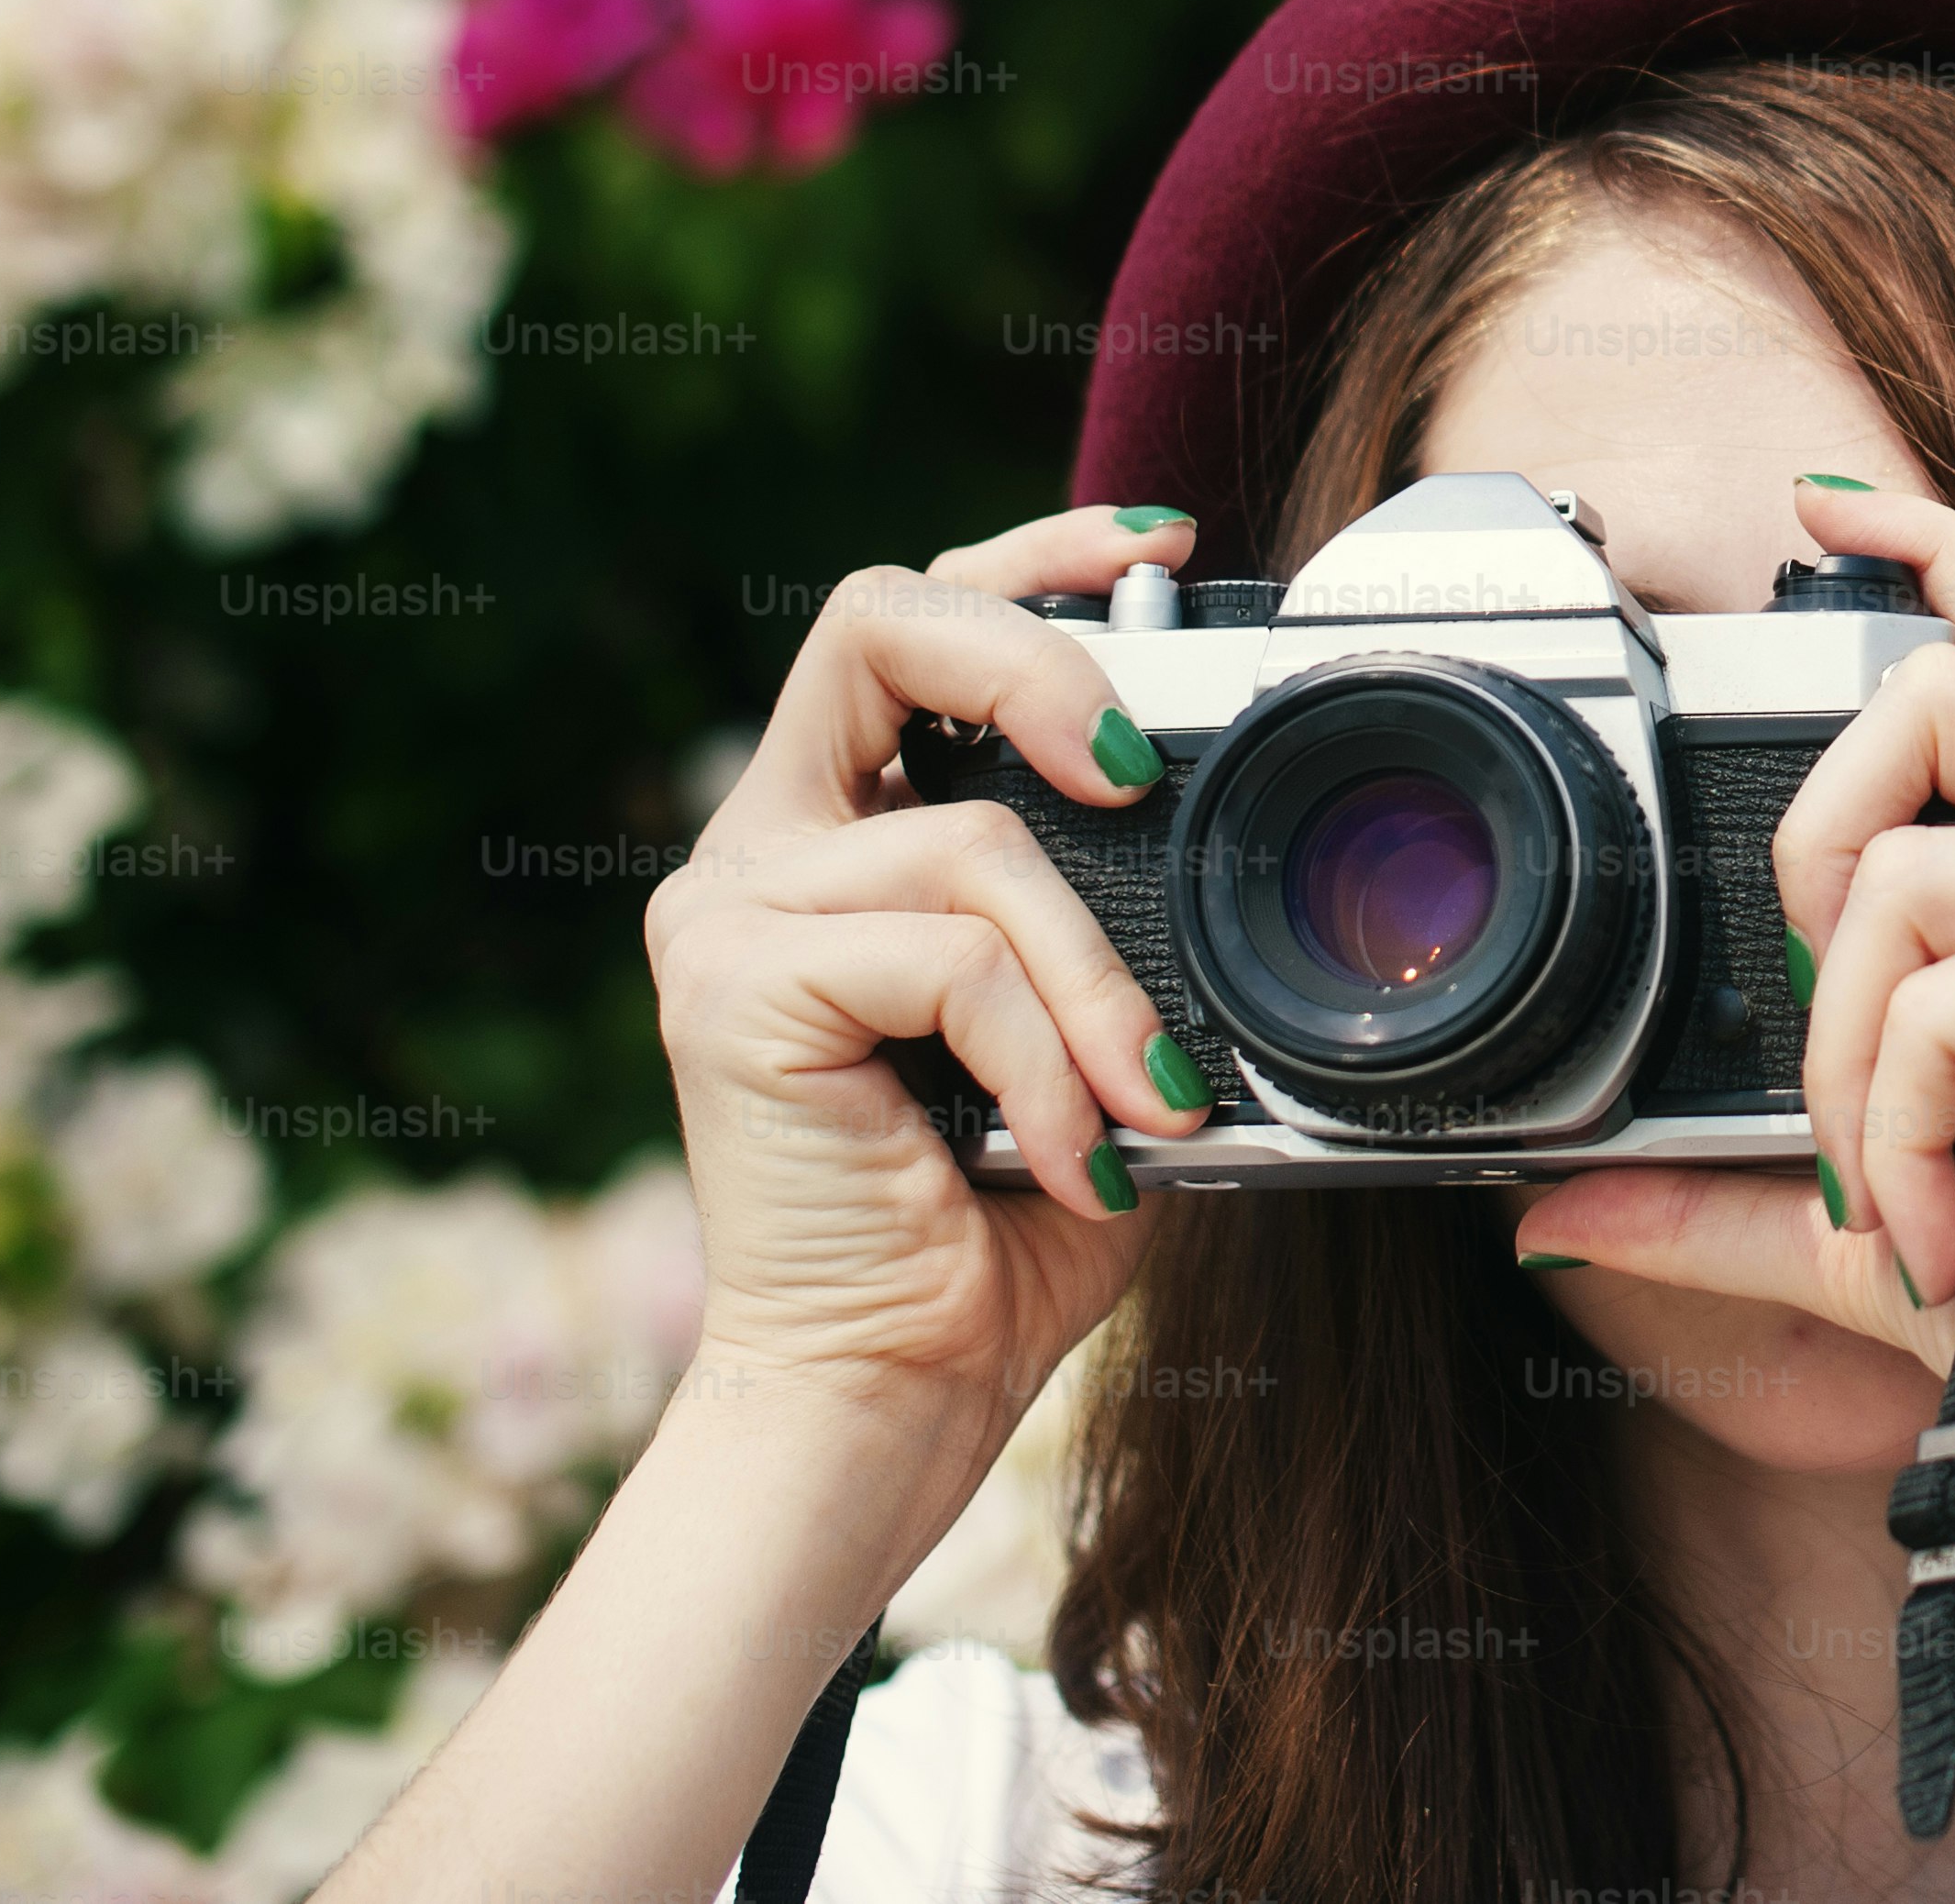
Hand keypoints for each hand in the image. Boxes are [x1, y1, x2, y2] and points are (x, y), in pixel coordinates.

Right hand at [642, 505, 1214, 1478]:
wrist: (884, 1406)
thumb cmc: (993, 1234)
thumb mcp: (1087, 1036)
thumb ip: (1117, 922)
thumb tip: (1226, 836)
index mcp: (837, 830)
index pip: (913, 616)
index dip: (1033, 553)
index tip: (1160, 548)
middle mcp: (760, 844)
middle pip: (878, 619)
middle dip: (1032, 657)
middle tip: (1135, 769)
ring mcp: (728, 910)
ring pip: (969, 839)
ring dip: (1096, 982)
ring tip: (1146, 1106)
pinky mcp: (732, 989)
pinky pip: (950, 956)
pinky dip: (1045, 1058)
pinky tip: (1071, 1154)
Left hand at [1517, 476, 1954, 1571]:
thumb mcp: (1879, 1223)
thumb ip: (1731, 1194)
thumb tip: (1557, 1212)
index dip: (1931, 549)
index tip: (1821, 505)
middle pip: (1937, 695)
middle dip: (1813, 842)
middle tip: (1822, 1020)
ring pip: (1906, 867)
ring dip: (1841, 1050)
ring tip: (1883, 1189)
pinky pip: (1941, 990)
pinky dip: (1888, 1125)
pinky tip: (1934, 1231)